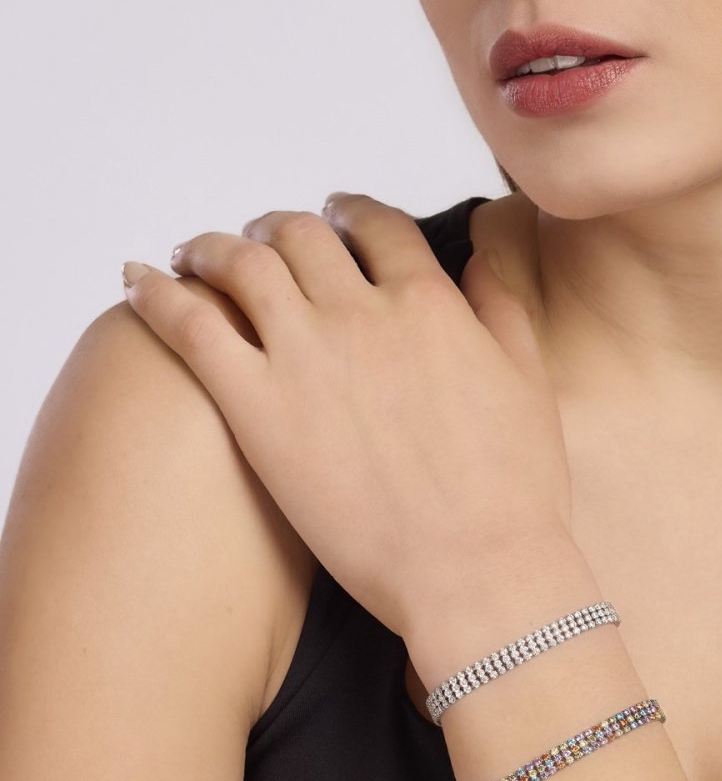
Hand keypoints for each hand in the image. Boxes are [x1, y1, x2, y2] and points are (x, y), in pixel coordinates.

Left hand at [120, 193, 574, 641]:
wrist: (475, 568)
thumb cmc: (512, 491)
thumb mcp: (527, 382)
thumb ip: (500, 307)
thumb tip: (478, 258)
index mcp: (428, 304)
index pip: (379, 227)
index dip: (353, 212)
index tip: (339, 216)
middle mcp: (361, 313)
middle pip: (301, 236)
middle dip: (279, 228)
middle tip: (264, 238)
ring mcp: (304, 357)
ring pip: (241, 264)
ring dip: (214, 246)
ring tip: (197, 252)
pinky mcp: (256, 410)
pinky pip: (189, 326)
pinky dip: (155, 292)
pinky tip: (135, 279)